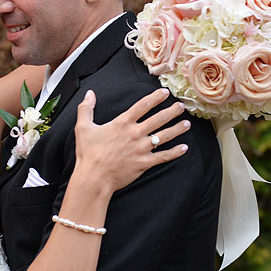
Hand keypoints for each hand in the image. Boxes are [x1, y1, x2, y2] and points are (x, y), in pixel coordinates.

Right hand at [74, 88, 189, 191]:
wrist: (94, 177)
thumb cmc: (88, 153)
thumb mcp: (83, 127)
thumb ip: (86, 108)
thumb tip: (89, 93)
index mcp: (122, 123)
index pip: (143, 105)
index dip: (155, 97)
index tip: (165, 92)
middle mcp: (135, 133)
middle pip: (159, 118)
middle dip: (172, 111)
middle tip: (181, 106)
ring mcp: (142, 149)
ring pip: (165, 136)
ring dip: (177, 129)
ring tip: (187, 124)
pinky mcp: (145, 163)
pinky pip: (164, 156)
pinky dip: (175, 152)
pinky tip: (184, 148)